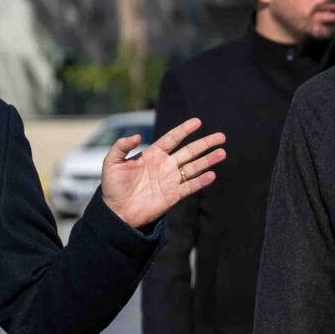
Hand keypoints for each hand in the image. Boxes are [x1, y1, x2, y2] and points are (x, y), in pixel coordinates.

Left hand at [101, 119, 226, 229]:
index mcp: (152, 154)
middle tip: (221, 136)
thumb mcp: (112, 162)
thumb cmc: (113, 186)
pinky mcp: (173, 196)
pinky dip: (201, 181)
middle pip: (189, 151)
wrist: (117, 212)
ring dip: (208, 160)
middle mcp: (165, 165)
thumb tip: (138, 136)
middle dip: (205, 144)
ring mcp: (170, 180)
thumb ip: (122, 146)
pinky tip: (212, 175)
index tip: (197, 122)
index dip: (184, 130)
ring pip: (194, 167)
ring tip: (222, 153)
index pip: (172, 138)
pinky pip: (190, 186)